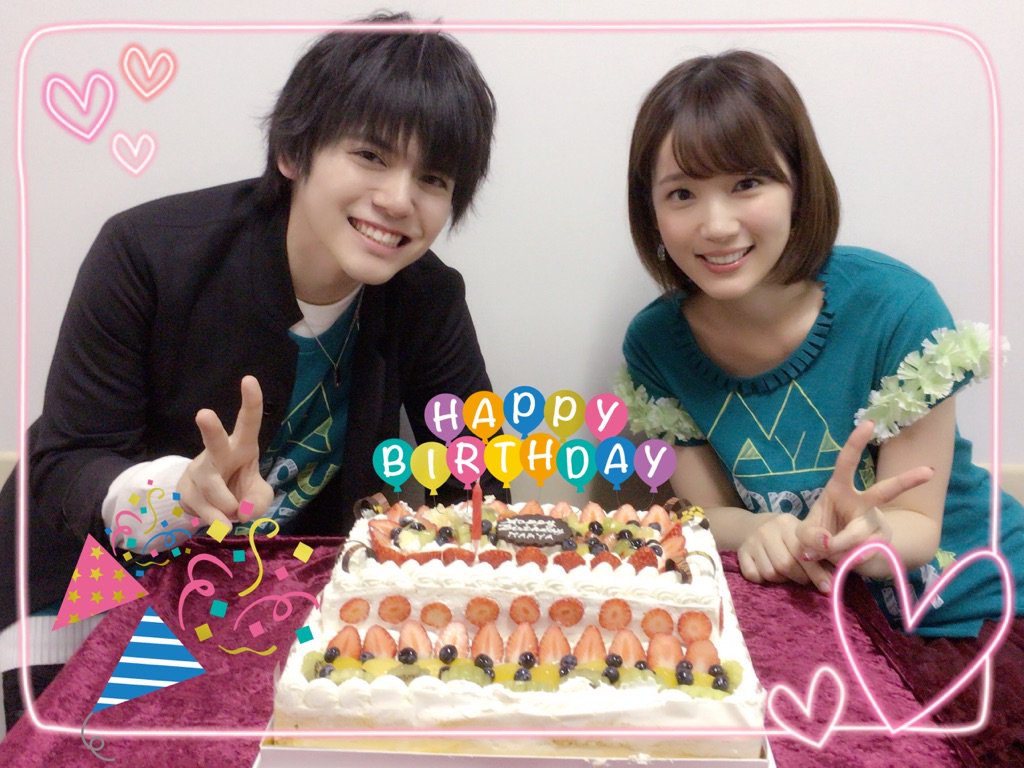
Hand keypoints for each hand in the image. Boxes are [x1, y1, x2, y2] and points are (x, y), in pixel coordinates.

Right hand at [178, 375, 273, 527]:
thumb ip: (258, 503)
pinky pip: (201, 507)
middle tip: (203, 414)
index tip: (249, 379)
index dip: (251, 402)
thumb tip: (241, 511)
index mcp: (242, 446)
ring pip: (211, 486)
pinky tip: (220, 523)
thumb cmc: (241, 489)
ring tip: (233, 514)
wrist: (212, 504)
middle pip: (214, 441)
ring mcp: (199, 470)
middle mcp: (218, 453)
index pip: (249, 422)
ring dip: (226, 504)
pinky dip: (214, 519)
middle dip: (210, 429)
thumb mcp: (259, 497)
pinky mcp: (184, 488)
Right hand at [737, 512, 834, 592]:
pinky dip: (762, 579)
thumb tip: (837, 575)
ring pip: (770, 573)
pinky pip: (753, 575)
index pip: (803, 552)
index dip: (816, 572)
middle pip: (786, 565)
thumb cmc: (785, 536)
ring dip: (782, 580)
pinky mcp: (740, 553)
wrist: (752, 526)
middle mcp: (767, 530)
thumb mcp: (801, 537)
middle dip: (800, 578)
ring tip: (786, 575)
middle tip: (805, 581)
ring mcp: (752, 541)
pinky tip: (767, 572)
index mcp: (787, 524)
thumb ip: (817, 552)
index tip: (827, 588)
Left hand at [796, 419, 933, 564]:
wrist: (835, 558)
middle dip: (908, 481)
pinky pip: (862, 555)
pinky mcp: (882, 544)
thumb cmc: (819, 534)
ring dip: (838, 548)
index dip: (856, 443)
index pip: (846, 462)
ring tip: (828, 552)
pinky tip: (843, 560)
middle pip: (885, 491)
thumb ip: (808, 536)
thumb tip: (828, 543)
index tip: (869, 423)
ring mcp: (876, 523)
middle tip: (930, 471)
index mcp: (839, 489)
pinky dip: (845, 562)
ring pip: (860, 536)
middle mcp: (863, 503)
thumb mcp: (803, 533)